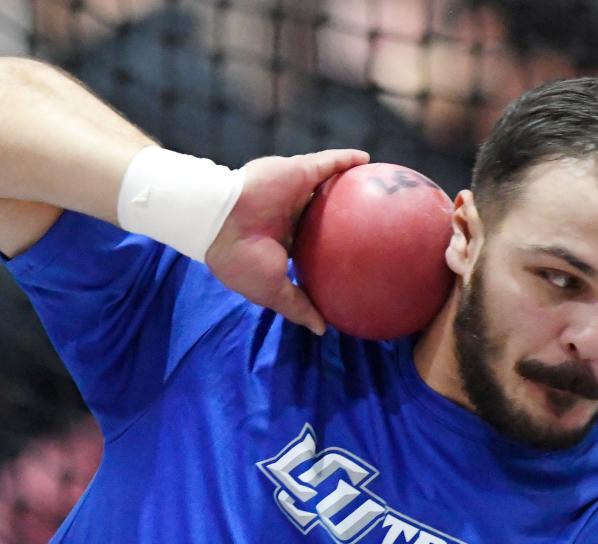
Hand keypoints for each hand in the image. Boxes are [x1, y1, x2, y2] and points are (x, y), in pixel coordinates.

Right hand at [205, 149, 369, 334]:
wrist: (221, 223)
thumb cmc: (244, 261)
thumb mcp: (274, 291)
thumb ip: (299, 306)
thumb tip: (323, 329)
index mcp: (284, 240)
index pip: (314, 243)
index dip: (332, 248)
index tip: (355, 257)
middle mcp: (290, 215)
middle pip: (325, 212)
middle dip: (347, 215)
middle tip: (374, 222)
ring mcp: (293, 192)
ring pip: (328, 184)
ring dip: (350, 182)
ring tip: (376, 184)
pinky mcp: (296, 172)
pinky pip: (326, 163)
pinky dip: (344, 159)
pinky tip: (365, 159)